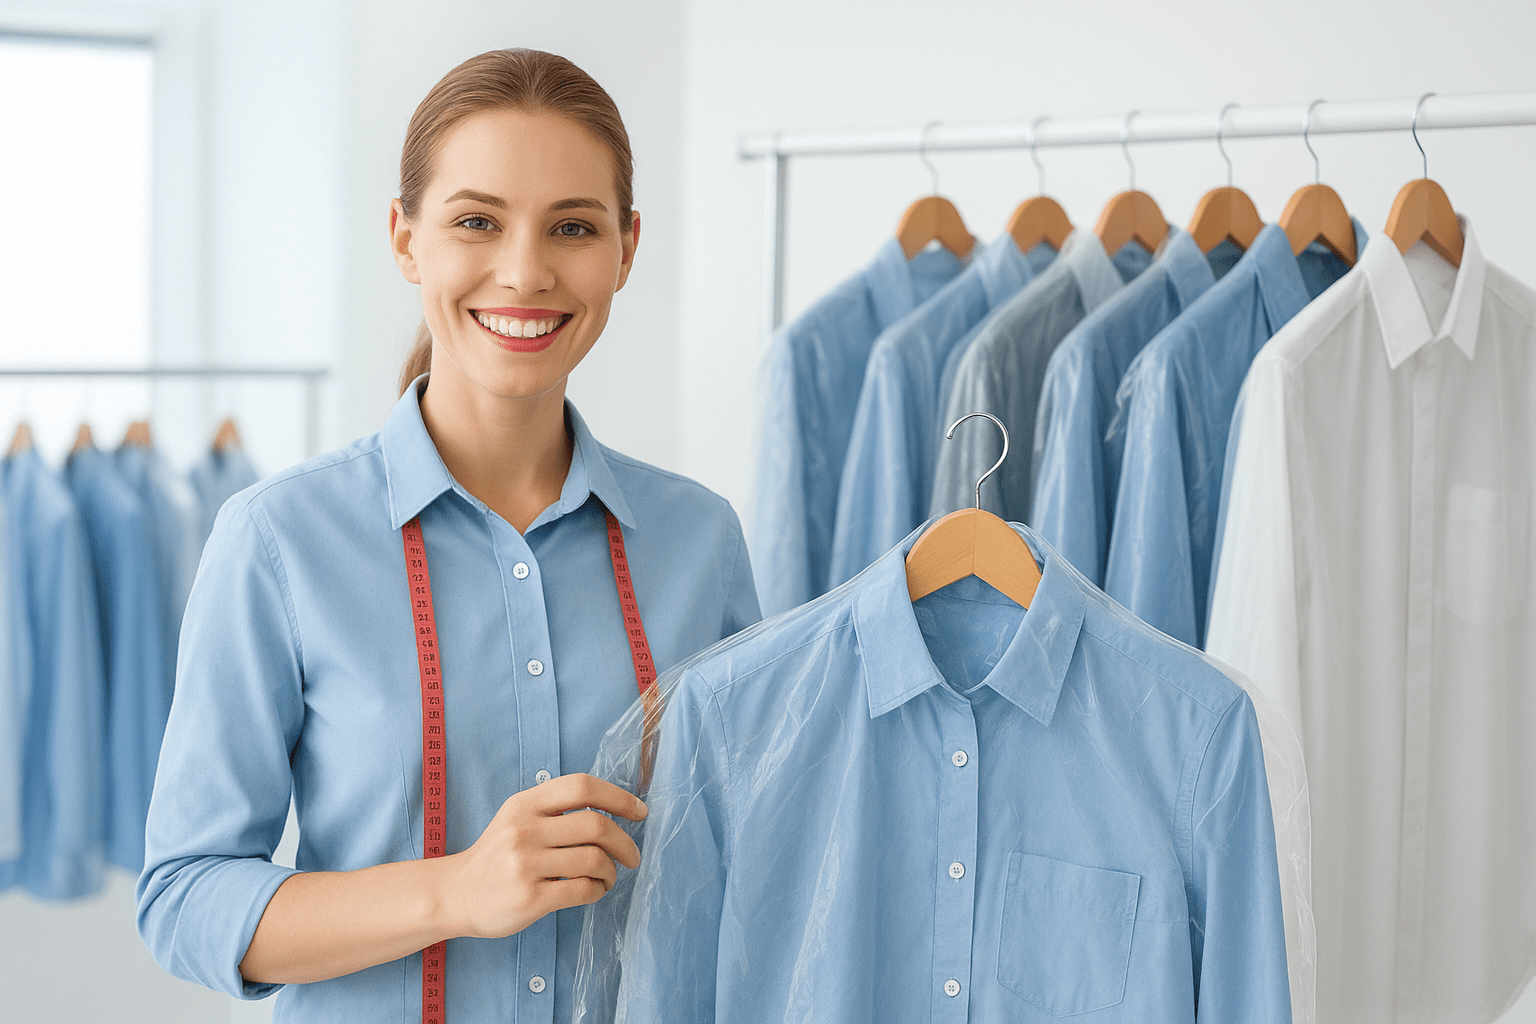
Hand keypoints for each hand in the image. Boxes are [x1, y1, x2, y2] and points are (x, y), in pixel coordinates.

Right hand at [444, 773, 647, 938]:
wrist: (456, 894)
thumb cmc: (498, 855)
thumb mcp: (517, 817)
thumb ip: (555, 807)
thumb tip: (613, 807)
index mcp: (525, 804)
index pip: (582, 787)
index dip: (619, 797)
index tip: (639, 812)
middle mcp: (524, 830)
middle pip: (596, 826)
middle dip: (624, 842)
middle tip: (632, 856)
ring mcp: (525, 865)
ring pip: (594, 860)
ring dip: (611, 871)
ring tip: (608, 877)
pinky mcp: (529, 899)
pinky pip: (582, 890)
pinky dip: (598, 891)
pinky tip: (593, 890)